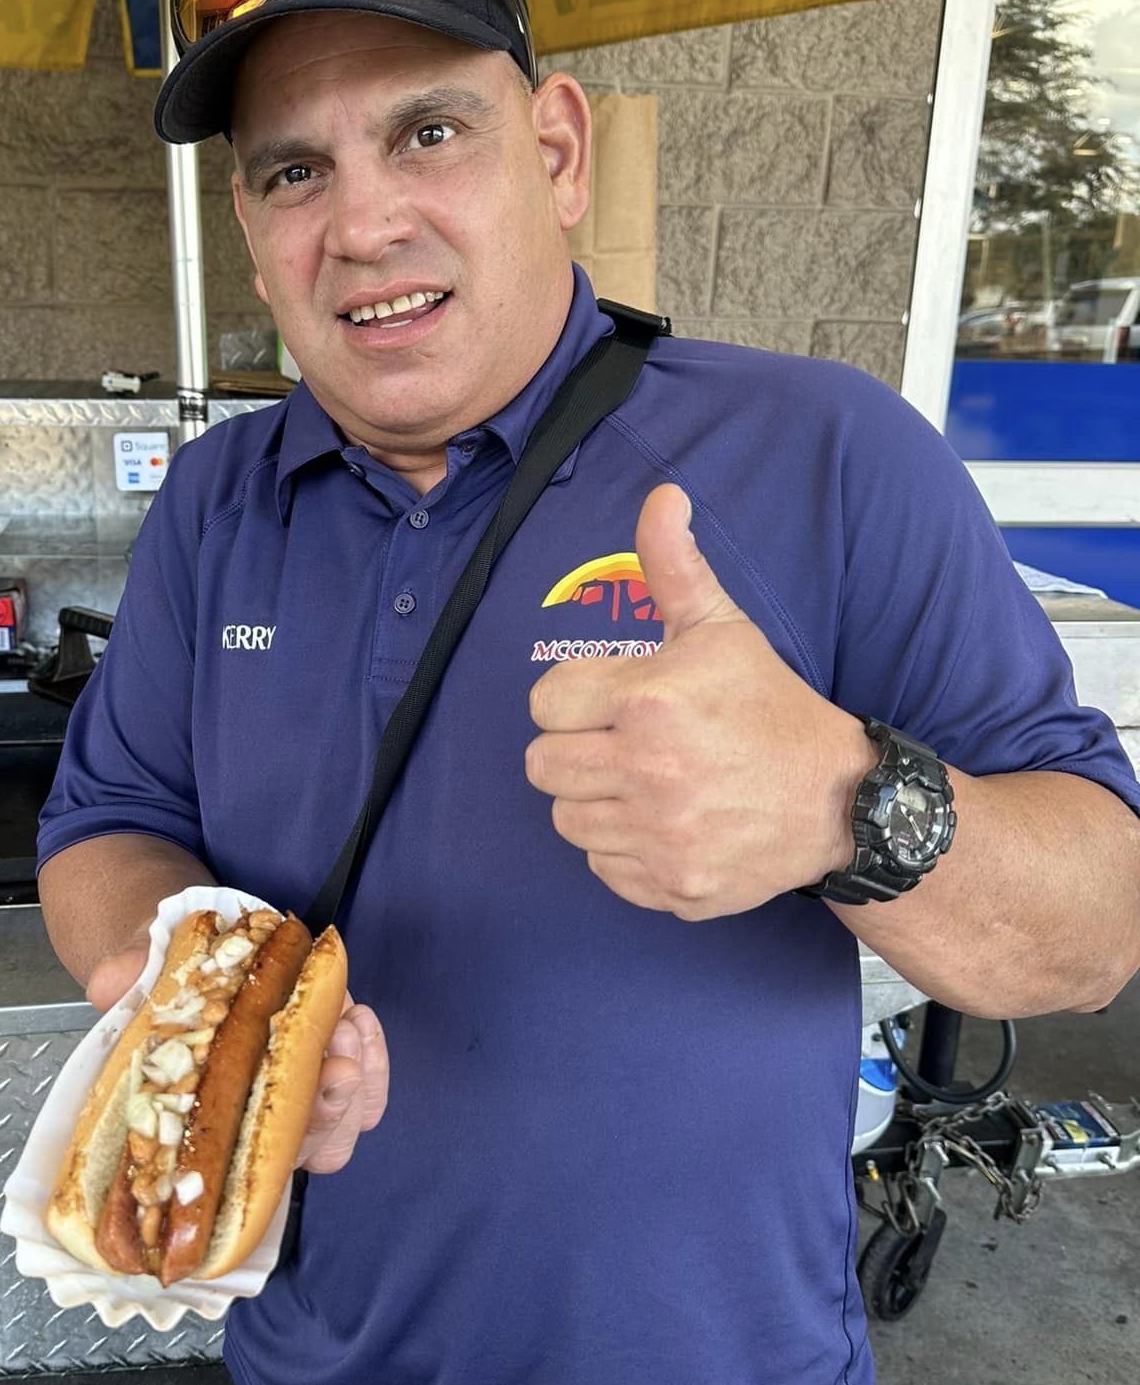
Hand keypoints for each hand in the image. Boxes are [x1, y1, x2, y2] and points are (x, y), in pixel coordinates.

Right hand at [85, 933, 388, 1175]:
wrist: (192, 957)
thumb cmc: (163, 987)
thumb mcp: (134, 981)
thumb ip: (122, 986)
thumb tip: (108, 987)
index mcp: (214, 1122)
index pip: (254, 1162)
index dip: (278, 1144)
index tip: (300, 1108)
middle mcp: (264, 1120)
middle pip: (318, 1147)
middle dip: (333, 1109)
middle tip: (338, 1063)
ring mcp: (304, 1091)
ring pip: (352, 1119)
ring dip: (360, 1080)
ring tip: (346, 1026)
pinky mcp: (332, 1058)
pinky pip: (371, 1082)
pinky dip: (374, 1054)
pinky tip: (356, 1016)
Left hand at [524, 483, 870, 919]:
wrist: (841, 801)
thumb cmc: (770, 707)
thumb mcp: (722, 629)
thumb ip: (674, 566)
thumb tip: (663, 497)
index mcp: (647, 701)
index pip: (543, 704)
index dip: (575, 700)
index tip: (616, 702)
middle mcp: (646, 771)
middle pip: (542, 765)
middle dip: (576, 750)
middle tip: (626, 745)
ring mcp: (659, 836)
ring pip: (567, 820)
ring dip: (596, 802)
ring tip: (648, 784)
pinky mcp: (671, 887)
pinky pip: (603, 867)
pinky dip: (626, 851)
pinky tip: (667, 825)